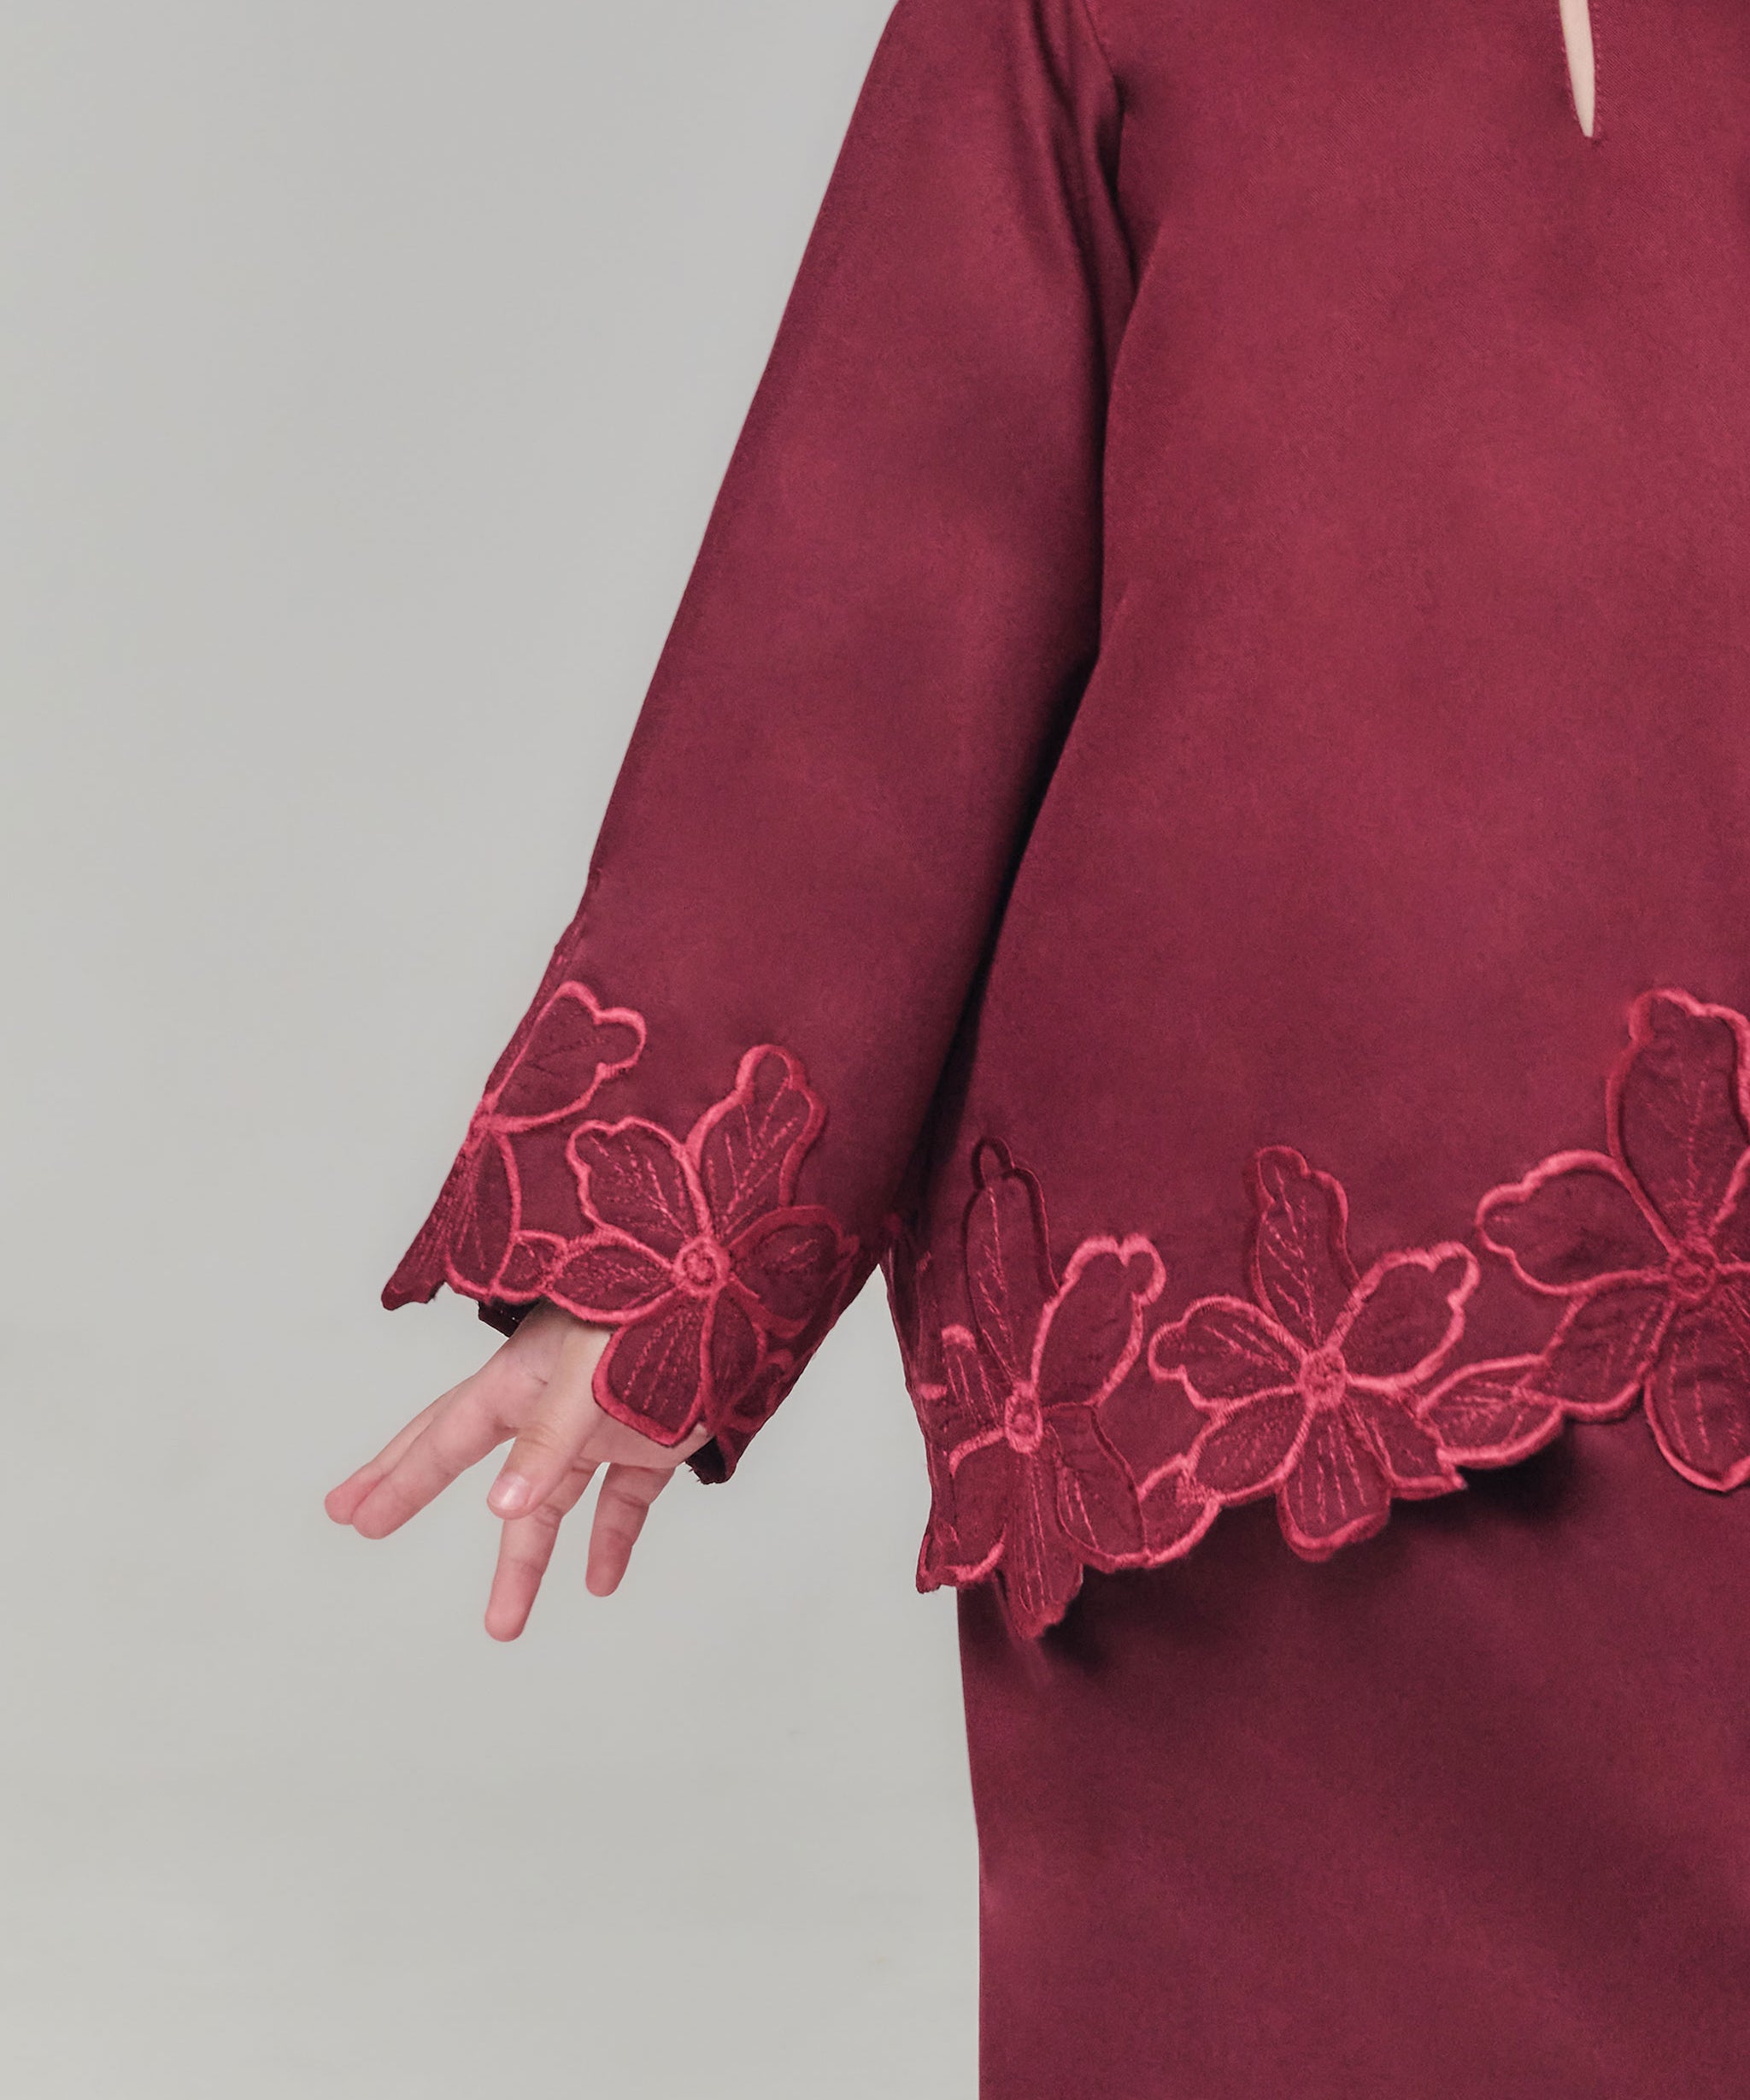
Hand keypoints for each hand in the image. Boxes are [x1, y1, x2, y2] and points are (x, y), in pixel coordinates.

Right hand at [325, 1301, 712, 1638]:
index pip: (447, 1435)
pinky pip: (621, 1503)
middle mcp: (552, 1401)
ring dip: (524, 1562)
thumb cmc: (663, 1308)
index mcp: (523, 1375)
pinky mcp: (652, 1441)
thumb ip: (549, 1441)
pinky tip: (601, 1583)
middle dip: (413, 1487)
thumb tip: (503, 1508)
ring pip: (548, 1504)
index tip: (354, 1516)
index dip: (401, 1477)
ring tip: (501, 1626)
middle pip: (470, 1455)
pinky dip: (609, 1541)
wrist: (743, 1290)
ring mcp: (600, 1423)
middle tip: (363, 1520)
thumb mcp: (590, 1374)